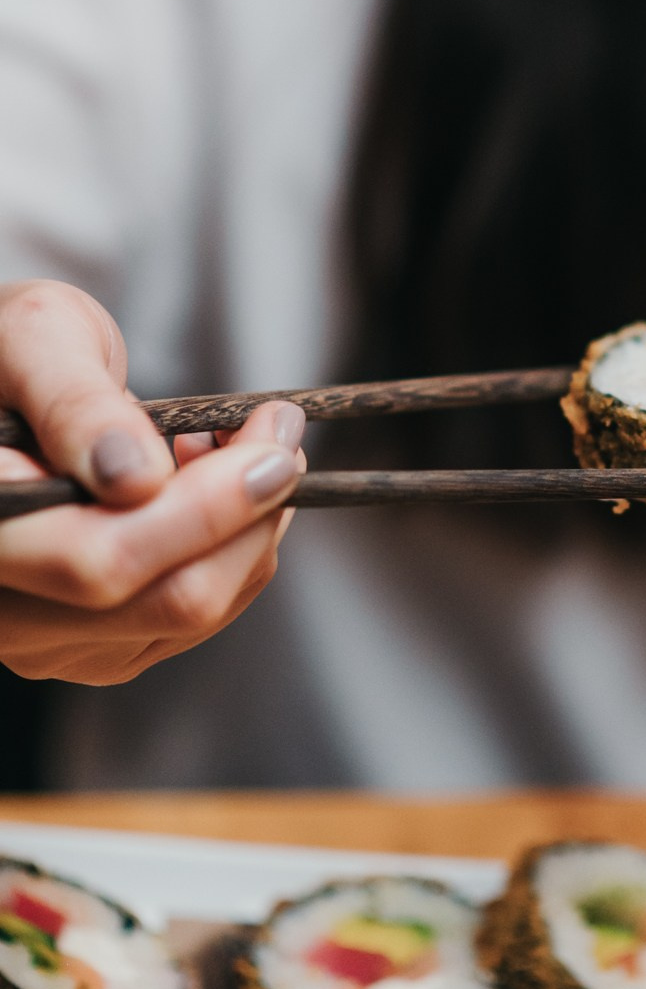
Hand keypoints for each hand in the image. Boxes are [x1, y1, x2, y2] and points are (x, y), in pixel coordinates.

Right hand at [0, 280, 303, 684]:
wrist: (3, 386)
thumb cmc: (11, 352)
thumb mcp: (38, 341)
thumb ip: (78, 407)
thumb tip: (136, 478)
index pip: (99, 560)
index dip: (205, 508)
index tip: (271, 437)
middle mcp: (6, 612)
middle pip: (169, 600)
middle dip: (250, 510)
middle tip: (276, 427)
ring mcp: (51, 641)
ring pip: (197, 612)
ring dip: (250, 524)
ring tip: (230, 441)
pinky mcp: (99, 647)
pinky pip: (198, 615)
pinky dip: (235, 545)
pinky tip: (210, 482)